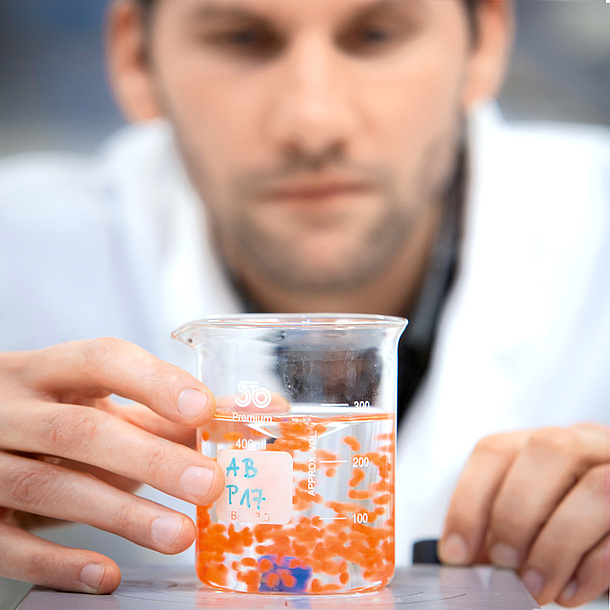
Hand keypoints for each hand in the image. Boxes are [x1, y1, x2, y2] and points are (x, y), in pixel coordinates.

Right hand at [0, 338, 223, 593]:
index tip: (204, 410)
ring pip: (48, 485)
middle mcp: (9, 409)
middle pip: (79, 429)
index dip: (155, 382)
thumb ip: (157, 411)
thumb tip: (232, 420)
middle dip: (150, 459)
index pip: (101, 359)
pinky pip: (6, 543)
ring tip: (179, 534)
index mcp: (47, 371)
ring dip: (120, 514)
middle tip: (209, 484)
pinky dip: (57, 561)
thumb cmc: (54, 421)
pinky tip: (105, 574)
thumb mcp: (95, 406)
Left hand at [438, 423, 609, 606]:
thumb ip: (498, 528)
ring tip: (534, 587)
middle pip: (547, 452)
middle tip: (502, 563)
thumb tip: (463, 557)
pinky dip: (591, 568)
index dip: (469, 502)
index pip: (495, 451)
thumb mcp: (531, 516)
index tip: (455, 552)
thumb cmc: (568, 521)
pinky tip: (568, 593)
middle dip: (515, 513)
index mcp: (542, 444)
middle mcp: (585, 444)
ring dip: (556, 545)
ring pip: (596, 487)